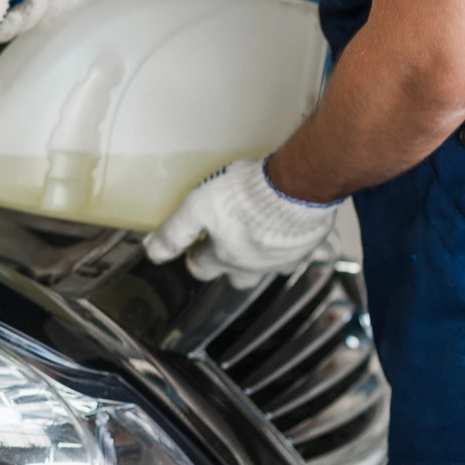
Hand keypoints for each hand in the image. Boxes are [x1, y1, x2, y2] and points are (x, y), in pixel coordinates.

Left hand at [143, 157, 337, 288]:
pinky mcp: (311, 243)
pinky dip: (300, 245)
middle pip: (239, 278)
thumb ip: (175, 231)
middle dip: (229, 266)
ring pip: (271, 267)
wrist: (297, 187)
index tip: (194, 249)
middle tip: (225, 245)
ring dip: (263, 257)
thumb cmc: (246, 196)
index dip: (196, 258)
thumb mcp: (197, 207)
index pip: (203, 269)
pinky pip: (305, 251)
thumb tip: (153, 252)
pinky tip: (298, 229)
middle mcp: (256, 265)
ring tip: (259, 235)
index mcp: (227, 257)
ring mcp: (286, 257)